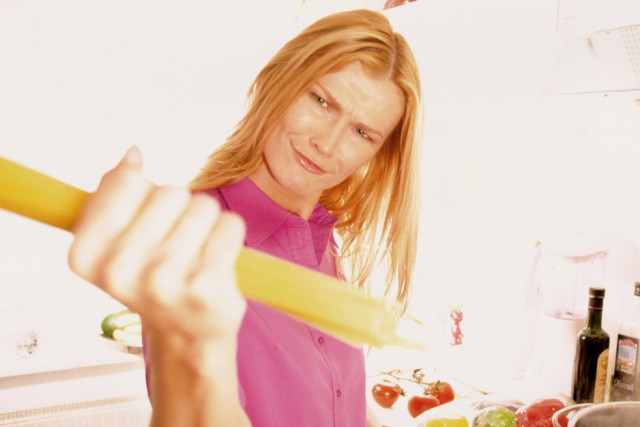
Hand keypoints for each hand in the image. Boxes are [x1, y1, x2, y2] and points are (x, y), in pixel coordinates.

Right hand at [68, 147, 246, 348]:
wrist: (188, 334)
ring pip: (202, 205)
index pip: (125, 181)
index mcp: (86, 256)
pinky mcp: (205, 288)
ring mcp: (163, 282)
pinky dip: (230, 234)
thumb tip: (132, 154)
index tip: (146, 218)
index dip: (144, 191)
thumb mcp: (118, 242)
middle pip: (169, 192)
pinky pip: (230, 224)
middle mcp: (119, 271)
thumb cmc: (155, 281)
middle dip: (180, 208)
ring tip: (198, 253)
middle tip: (177, 242)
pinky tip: (218, 259)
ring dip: (207, 222)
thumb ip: (115, 194)